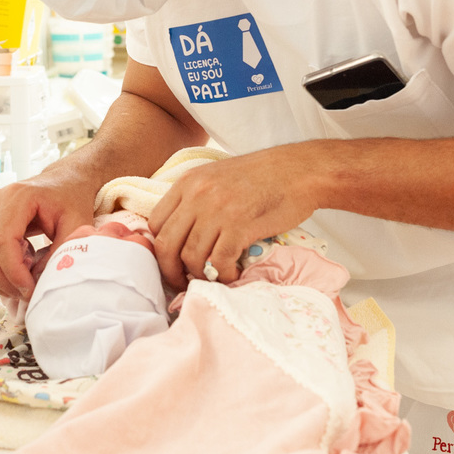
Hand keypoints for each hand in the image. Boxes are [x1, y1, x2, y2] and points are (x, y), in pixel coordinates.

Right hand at [0, 169, 96, 299]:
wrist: (62, 183)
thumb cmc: (71, 202)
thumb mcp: (77, 224)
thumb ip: (61, 252)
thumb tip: (38, 282)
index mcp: (17, 196)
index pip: (2, 240)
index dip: (13, 271)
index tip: (30, 289)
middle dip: (2, 280)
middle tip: (25, 294)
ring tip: (19, 285)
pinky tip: (11, 274)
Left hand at [148, 144, 320, 287]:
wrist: (298, 171)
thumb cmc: (262, 176)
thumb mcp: (217, 176)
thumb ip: (195, 198)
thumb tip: (181, 232)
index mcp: (188, 182)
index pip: (155, 223)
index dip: (159, 249)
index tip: (171, 262)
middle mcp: (197, 195)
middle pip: (166, 244)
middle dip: (170, 271)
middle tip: (182, 282)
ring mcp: (217, 210)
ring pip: (191, 257)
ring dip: (200, 275)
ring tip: (214, 277)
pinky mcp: (239, 226)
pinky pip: (218, 262)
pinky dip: (223, 275)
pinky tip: (233, 273)